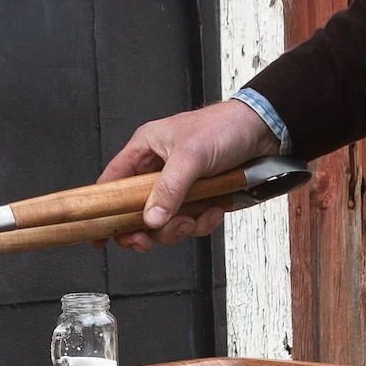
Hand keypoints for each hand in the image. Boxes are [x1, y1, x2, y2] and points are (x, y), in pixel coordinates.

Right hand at [99, 99, 280, 250]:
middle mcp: (157, 170)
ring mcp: (178, 187)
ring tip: (194, 218)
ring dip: (178, 227)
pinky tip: (214, 210)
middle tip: (149, 239)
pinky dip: (202, 223)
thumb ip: (168, 189)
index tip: (98, 235)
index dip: (101, 209)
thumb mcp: (191, 156)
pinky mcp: (199, 198)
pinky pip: (191, 222)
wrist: (268, 131)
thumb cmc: (226, 127)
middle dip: (146, 228)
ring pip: (163, 221)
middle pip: (135, 211)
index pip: (111, 183)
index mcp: (144, 150)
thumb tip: (150, 218)